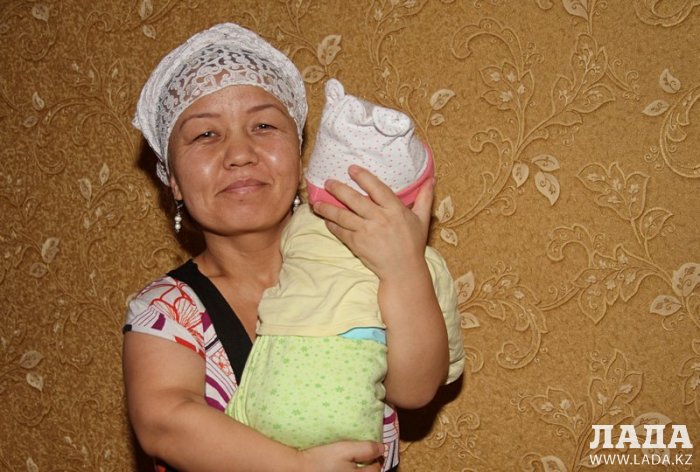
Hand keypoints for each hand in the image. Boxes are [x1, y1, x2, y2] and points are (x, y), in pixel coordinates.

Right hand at [299, 441, 383, 471]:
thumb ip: (366, 449)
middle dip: (368, 466)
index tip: (372, 450)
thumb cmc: (324, 459)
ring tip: (352, 463)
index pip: (376, 469)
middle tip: (364, 457)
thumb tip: (382, 448)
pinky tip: (340, 467)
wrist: (299, 469)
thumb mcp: (346, 449)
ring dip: (358, 470)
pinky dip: (347, 471)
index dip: (376, 458)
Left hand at [312, 165, 434, 280]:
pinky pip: (341, 232)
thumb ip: (424, 198)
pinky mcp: (357, 244)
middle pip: (354, 200)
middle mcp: (379, 219)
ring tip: (317, 203)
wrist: (403, 271)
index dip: (363, 177)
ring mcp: (367, 232)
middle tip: (328, 182)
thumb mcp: (422, 220)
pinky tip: (326, 219)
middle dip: (338, 189)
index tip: (351, 168)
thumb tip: (431, 179)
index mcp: (395, 210)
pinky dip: (332, 225)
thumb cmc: (413, 245)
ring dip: (328, 208)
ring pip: (343, 216)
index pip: (377, 188)